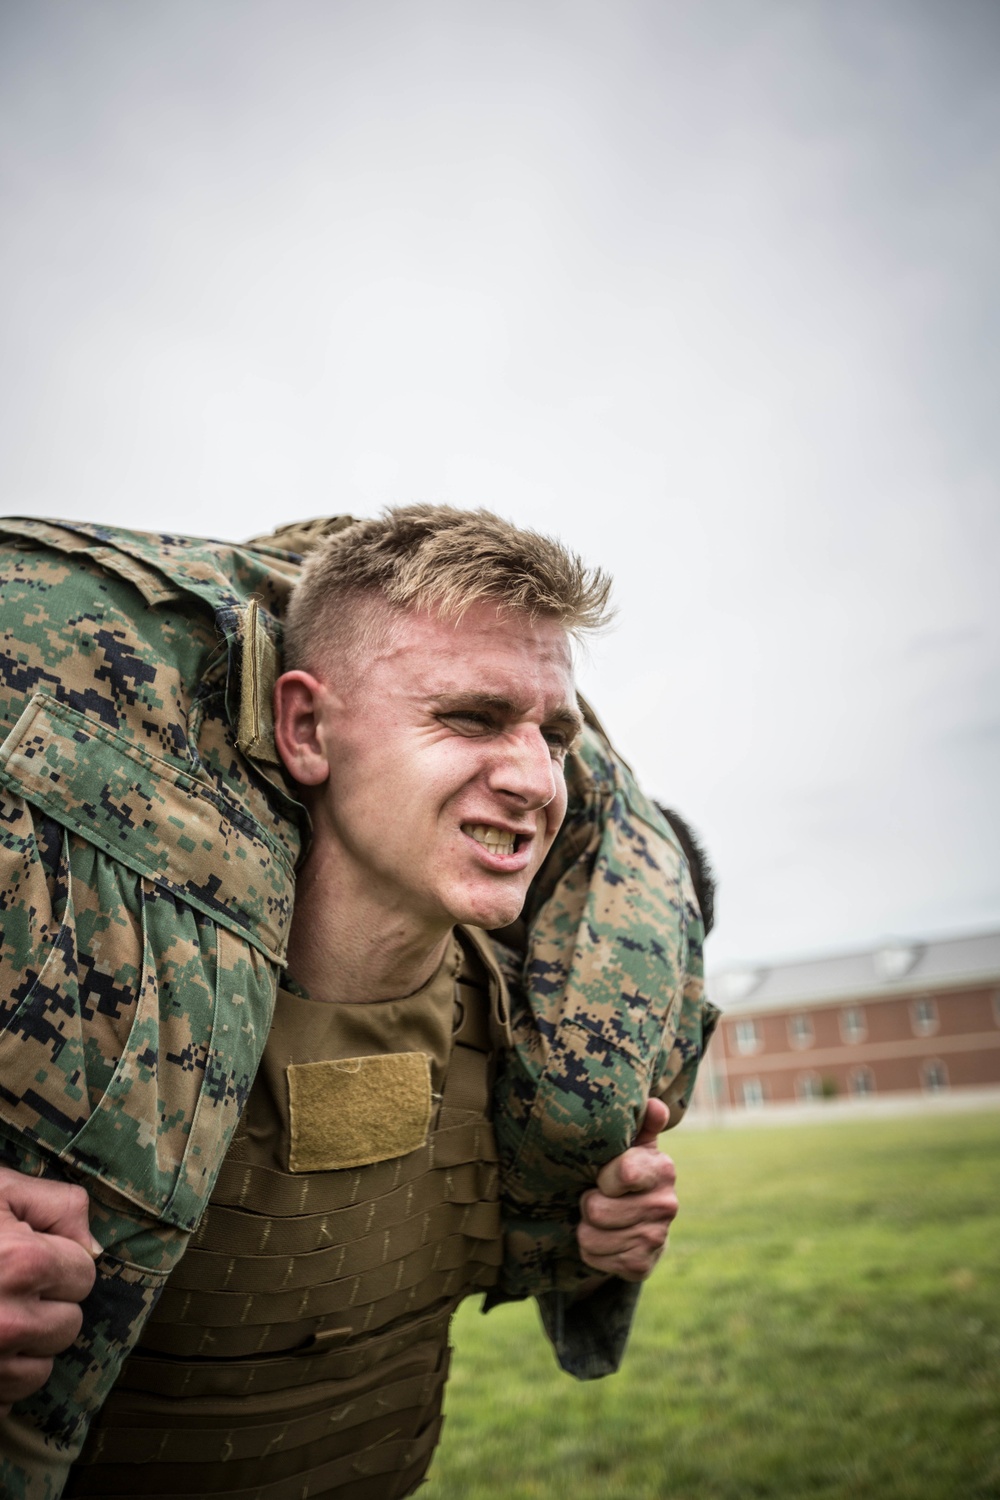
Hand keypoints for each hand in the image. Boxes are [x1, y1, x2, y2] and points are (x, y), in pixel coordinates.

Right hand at [0, 1166, 100, 1413]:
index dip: (60, 1261)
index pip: (83, 1275)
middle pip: (68, 1326)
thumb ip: (57, 1207)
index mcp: (22, 1264)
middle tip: (7, 1285)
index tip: (32, 1254)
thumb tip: (91, 1248)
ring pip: (40, 1370)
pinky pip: (3, 1399)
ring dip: (24, 1347)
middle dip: (47, 1305)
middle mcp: (7, 1322)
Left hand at [577, 1099, 677, 1282]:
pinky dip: (592, 1250)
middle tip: (597, 1197)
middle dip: (587, 1204)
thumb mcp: (632, 1144)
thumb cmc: (625, 1173)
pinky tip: (606, 1239)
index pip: (624, 1173)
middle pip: (597, 1210)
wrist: (638, 1224)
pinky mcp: (641, 1266)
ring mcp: (655, 1239)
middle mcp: (666, 1206)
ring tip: (599, 1218)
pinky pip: (594, 1258)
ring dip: (586, 1228)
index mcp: (663, 1170)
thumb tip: (654, 1105)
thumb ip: (641, 1121)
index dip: (603, 1176)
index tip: (604, 1175)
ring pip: (591, 1237)